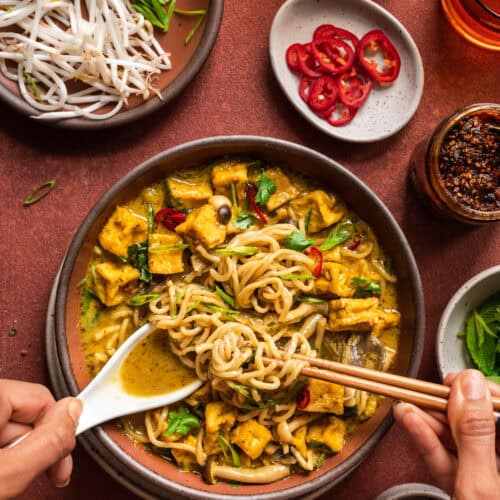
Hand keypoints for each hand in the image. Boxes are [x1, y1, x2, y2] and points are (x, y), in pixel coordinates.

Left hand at [0, 379, 81, 497]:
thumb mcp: (7, 474)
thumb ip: (47, 441)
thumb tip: (74, 413)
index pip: (44, 399)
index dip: (58, 432)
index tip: (59, 462)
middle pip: (26, 413)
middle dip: (36, 446)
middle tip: (39, 475)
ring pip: (7, 424)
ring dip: (16, 452)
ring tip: (10, 480)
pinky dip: (0, 453)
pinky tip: (0, 472)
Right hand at [394, 369, 499, 498]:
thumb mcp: (478, 485)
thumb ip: (473, 434)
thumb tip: (468, 384)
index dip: (478, 390)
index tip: (454, 382)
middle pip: (476, 422)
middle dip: (443, 406)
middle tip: (420, 393)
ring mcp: (484, 475)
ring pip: (457, 439)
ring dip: (427, 421)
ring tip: (403, 405)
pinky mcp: (464, 487)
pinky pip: (446, 457)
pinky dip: (425, 440)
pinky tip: (408, 421)